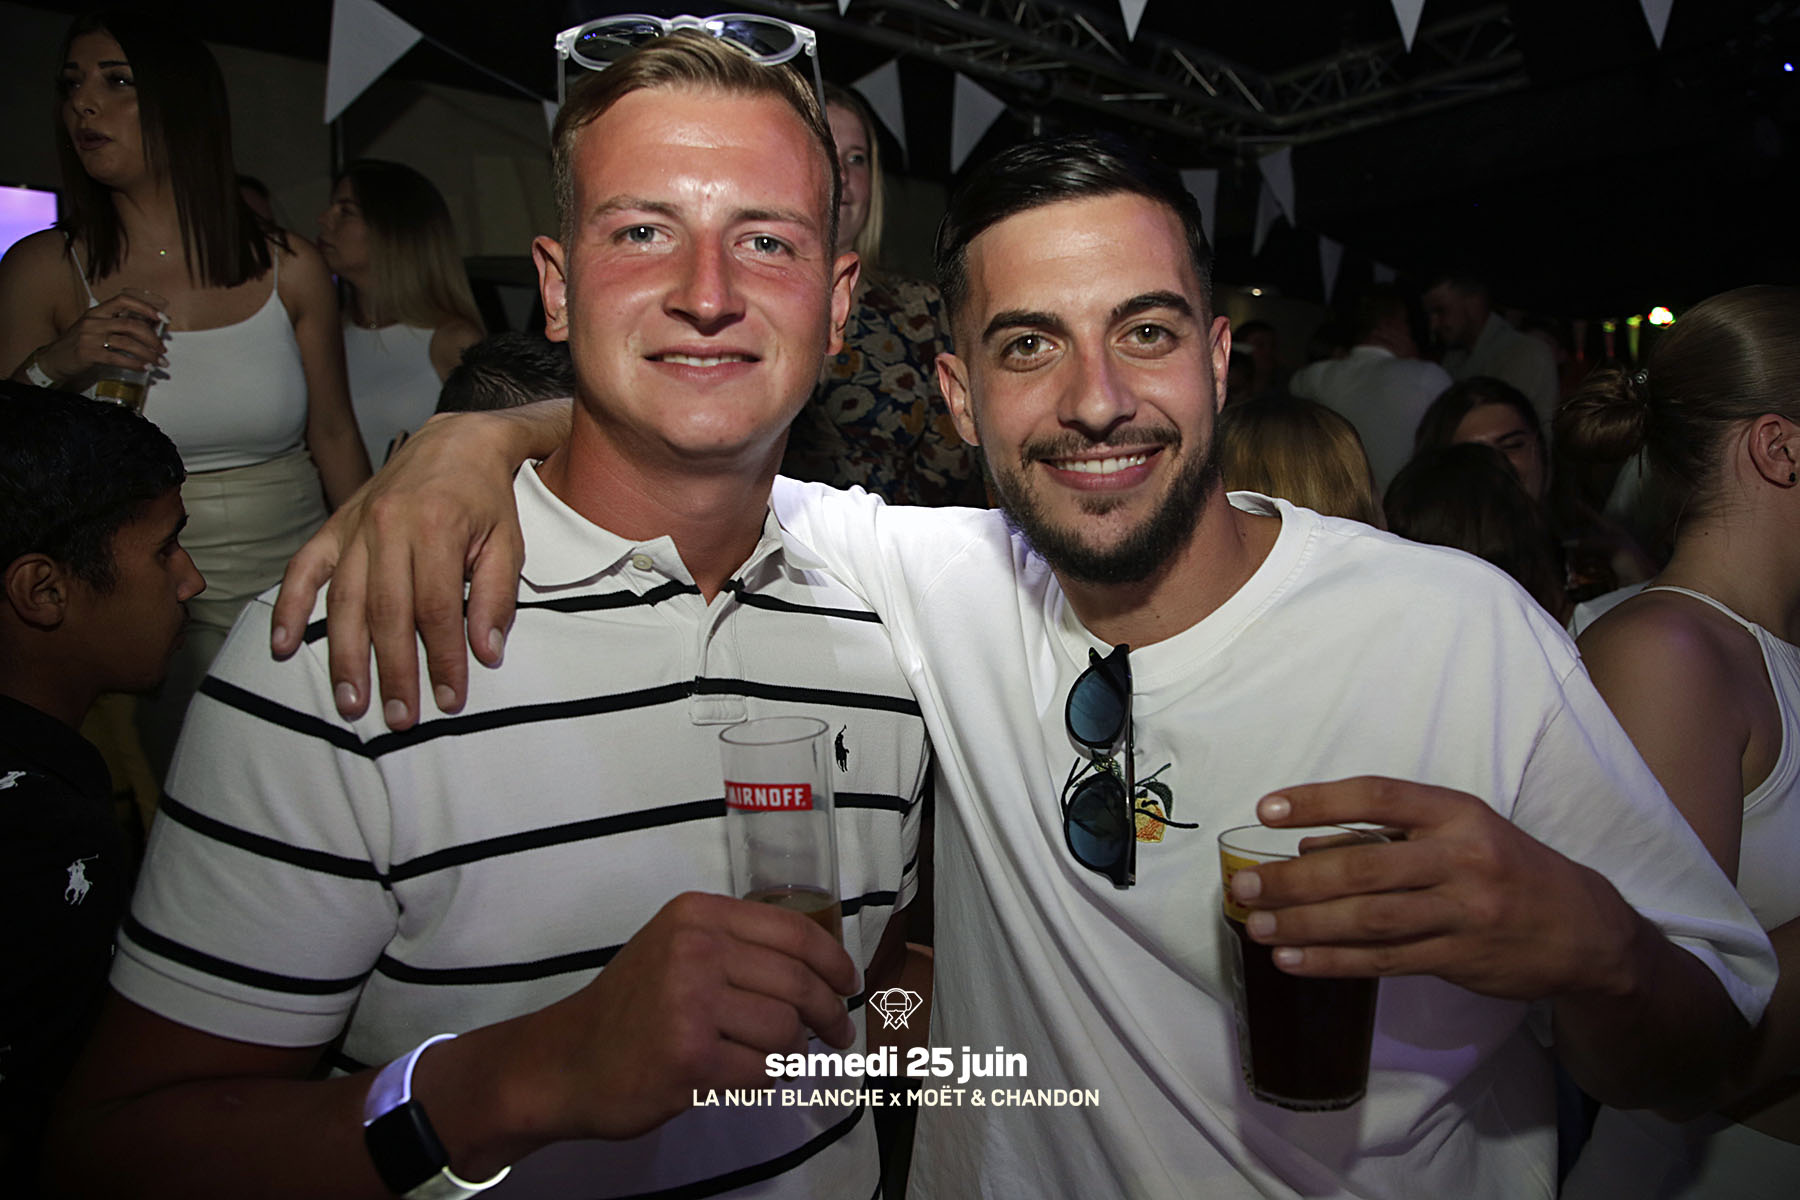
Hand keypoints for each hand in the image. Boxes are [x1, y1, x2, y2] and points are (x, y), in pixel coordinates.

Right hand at [36, 286, 168, 381]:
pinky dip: (135, 363)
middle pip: (130, 324)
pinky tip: (144, 368)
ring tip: (158, 362)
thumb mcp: (95, 328)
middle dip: (151, 338)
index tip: (163, 318)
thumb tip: (149, 327)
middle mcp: (93, 321)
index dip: (145, 307)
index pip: (123, 300)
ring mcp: (89, 337)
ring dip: (148, 353)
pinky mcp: (88, 353)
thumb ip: (116, 325)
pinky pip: (117, 357)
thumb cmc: (79, 344)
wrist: (53, 359)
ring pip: (127, 342)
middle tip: (162, 349)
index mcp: (97, 311)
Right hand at [270, 410, 528, 727]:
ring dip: (346, 657)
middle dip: (393, 671)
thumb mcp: (508, 542)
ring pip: (345, 601)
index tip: (449, 699)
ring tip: (351, 702)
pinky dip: (289, 609)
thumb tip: (485, 653)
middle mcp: (388, 526)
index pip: (436, 609)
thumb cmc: (485, 499)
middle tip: (399, 718)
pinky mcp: (334, 527)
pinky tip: (282, 647)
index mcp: (436, 528)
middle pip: (387, 613)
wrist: (455, 442)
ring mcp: (355, 527)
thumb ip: (495, 597)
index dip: (442, 659)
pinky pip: (303, 570)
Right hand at [510, 891, 857, 1142]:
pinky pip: (763, 1071)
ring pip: (786, 1030)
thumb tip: (822, 967)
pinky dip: (766, 1078)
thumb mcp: (677, 948)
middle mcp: (694, 950)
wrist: (566, 1061)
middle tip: (838, 1033)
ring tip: (774, 1055)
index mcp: (698, 915)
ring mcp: (690, 1004)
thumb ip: (738, 946)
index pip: (794, 931)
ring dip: (792, 1050)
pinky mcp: (690, 1058)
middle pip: (798, 983)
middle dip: (829, 1014)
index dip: (834, 961)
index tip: (849, 984)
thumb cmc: (631, 1007)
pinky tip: (745, 1074)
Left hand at [1228, 776, 1638, 1001]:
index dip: (1318, 800)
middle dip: (1294, 879)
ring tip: (1257, 925)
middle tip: (1243, 885)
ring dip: (1304, 924)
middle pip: (1363, 867)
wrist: (1584, 931)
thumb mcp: (1460, 833)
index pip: (1378, 796)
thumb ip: (1390, 836)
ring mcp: (1462, 911)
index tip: (1265, 810)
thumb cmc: (1506, 869)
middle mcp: (1460, 858)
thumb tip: (1309, 846)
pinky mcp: (1459, 958)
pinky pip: (1384, 961)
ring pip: (1368, 919)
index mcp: (1457, 813)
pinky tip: (1293, 960)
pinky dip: (1333, 961)